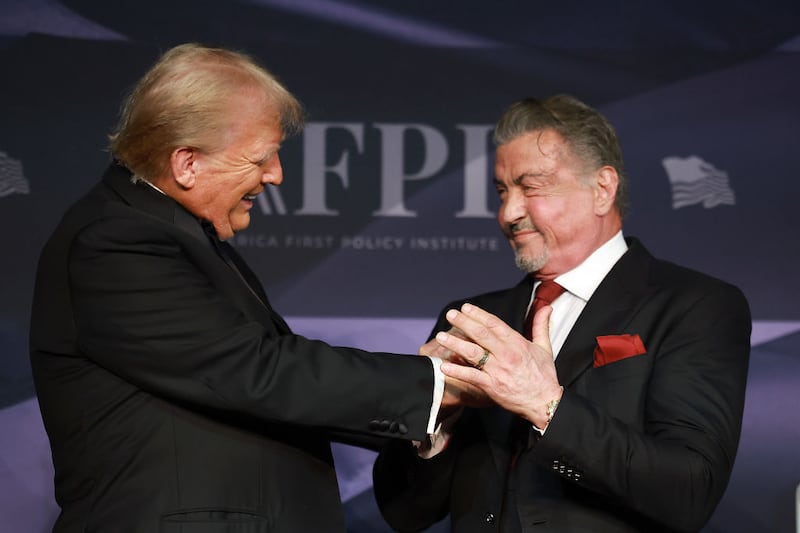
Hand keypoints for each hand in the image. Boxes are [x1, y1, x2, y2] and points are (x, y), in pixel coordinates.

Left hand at [435, 303, 562, 428]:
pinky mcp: (492, 386)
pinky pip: (471, 377)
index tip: (466, 308)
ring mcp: (498, 371)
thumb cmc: (544, 376)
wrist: (544, 403)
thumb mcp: (544, 348)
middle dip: (463, 322)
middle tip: (450, 314)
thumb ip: (541, 325)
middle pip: (481, 334)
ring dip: (455, 343)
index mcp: (518, 343)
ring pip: (473, 353)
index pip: (494, 324)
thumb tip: (546, 307)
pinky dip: (457, 371)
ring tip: (441, 336)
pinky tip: (444, 365)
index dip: (478, 314)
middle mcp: (506, 354)